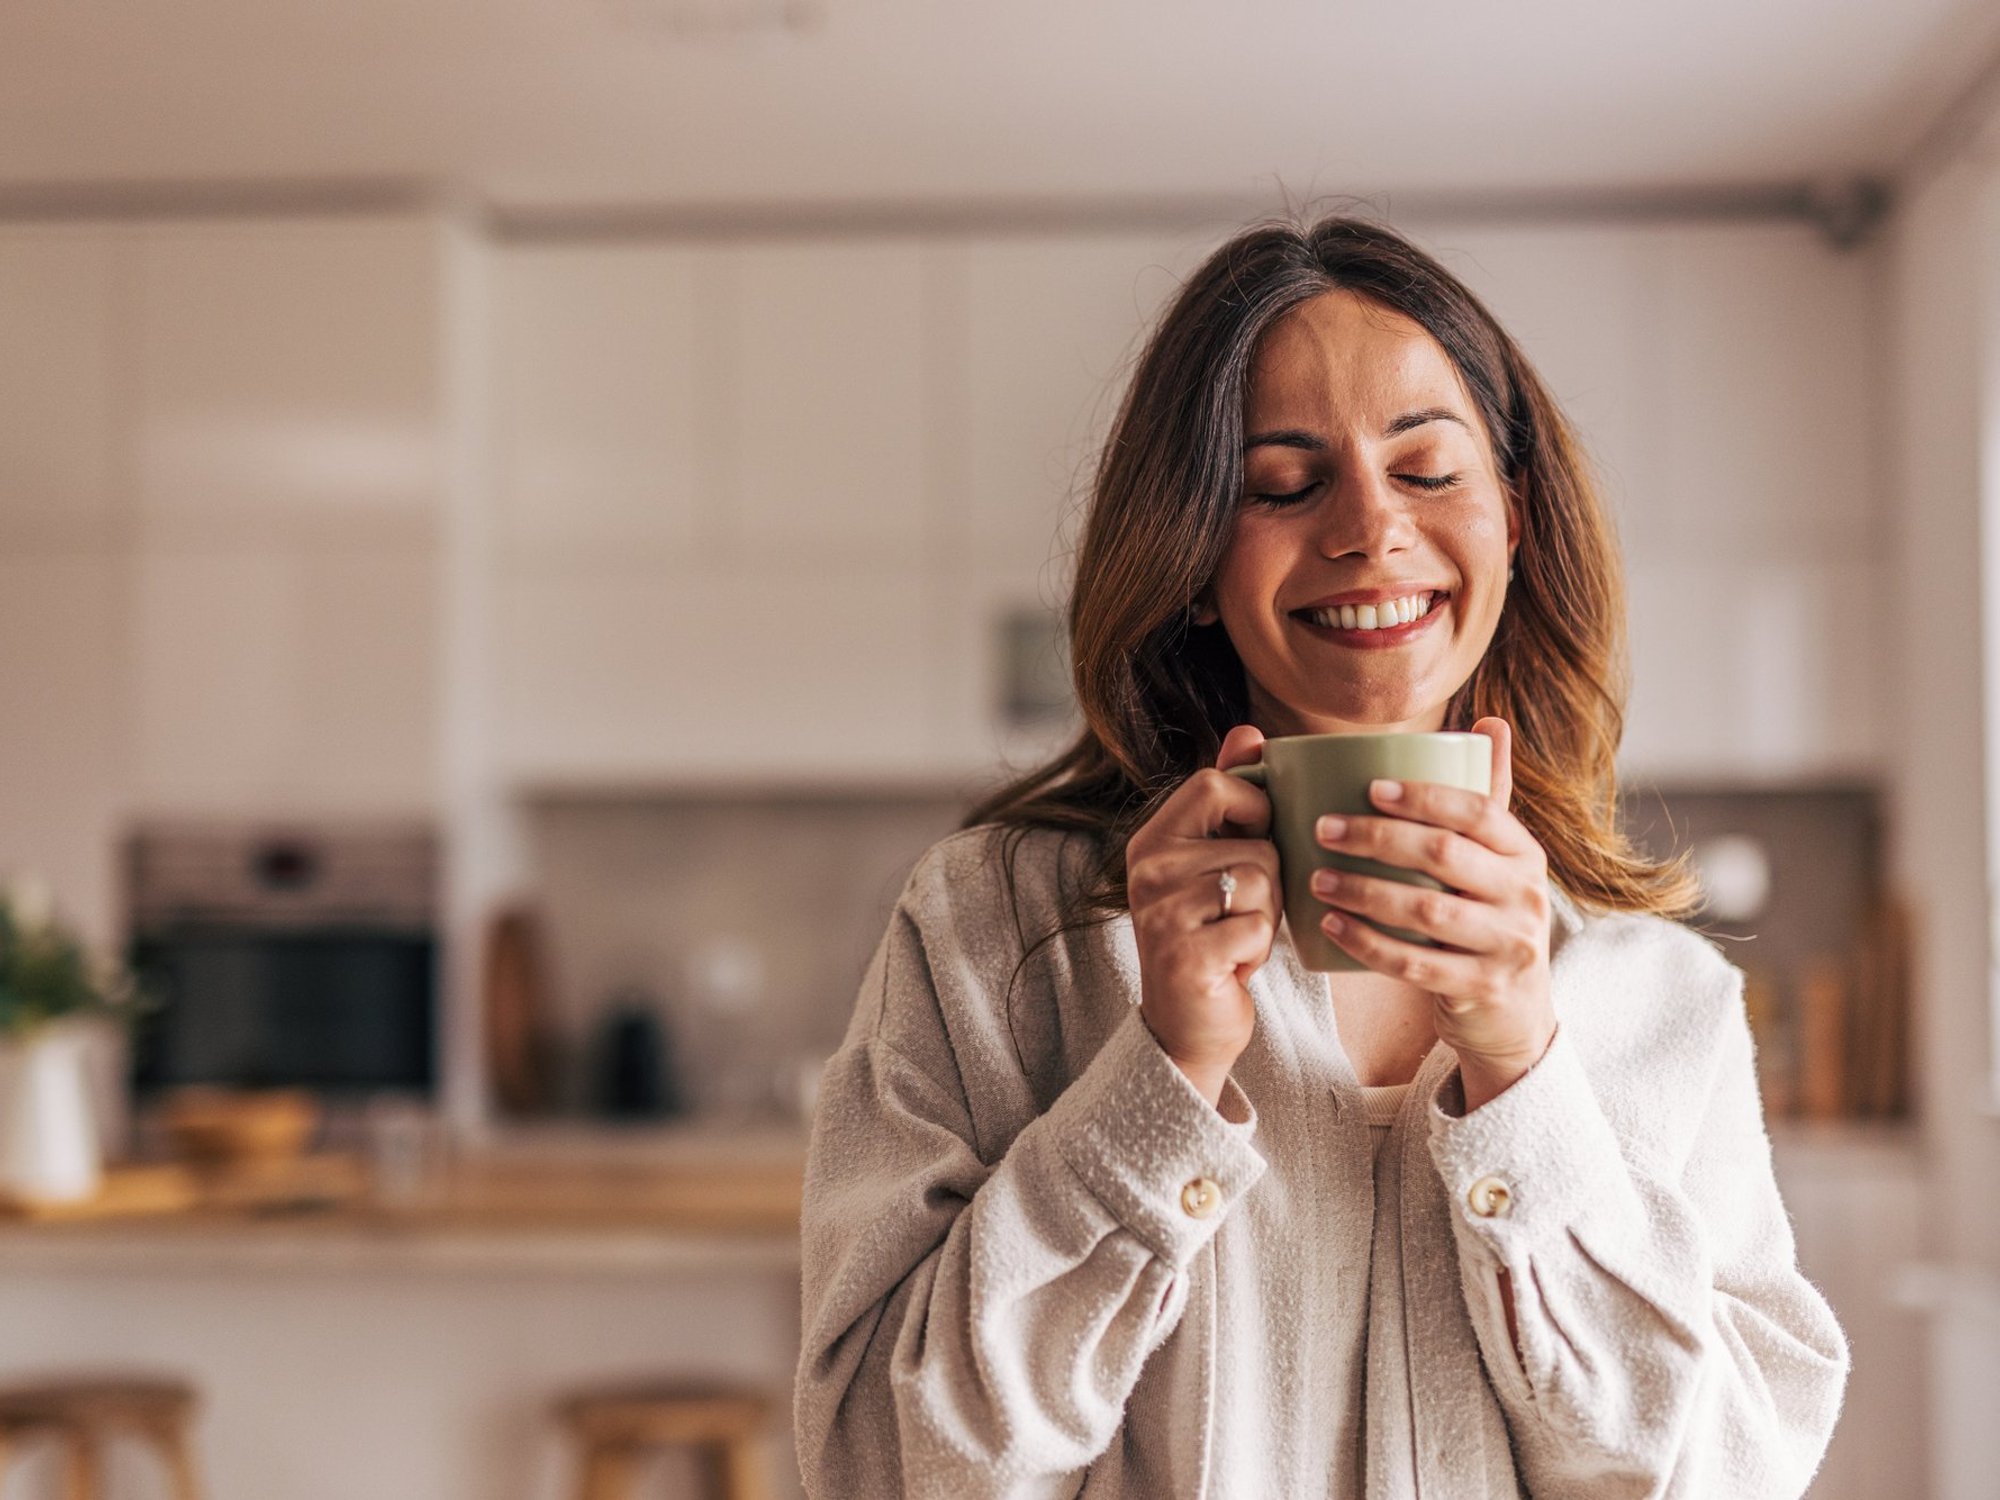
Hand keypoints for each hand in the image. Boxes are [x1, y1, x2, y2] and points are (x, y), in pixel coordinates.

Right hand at [1126, 725, 1282, 1106]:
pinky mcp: (1184, 954)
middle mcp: (1148, 869)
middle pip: (1256, 843)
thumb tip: (1249, 730)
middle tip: (1236, 916)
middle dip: (1269, 884)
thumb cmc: (1213, 937)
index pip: (1218, 783)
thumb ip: (1231, 796)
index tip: (1250, 847)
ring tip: (1234, 940)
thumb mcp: (1218, 861)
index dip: (1255, 811)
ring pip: (1263, 884)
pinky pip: (1258, 928)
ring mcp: (1161, 911)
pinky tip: (1232, 967)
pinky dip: (1258, 952)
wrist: (1187, 1026)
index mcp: (1153, 838)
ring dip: (1266, 920)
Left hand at [1310, 717, 1555, 1110]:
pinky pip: (1415, 963)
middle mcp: (1526, 896)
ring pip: (1426, 909)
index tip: (1369, 787)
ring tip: (1317, 877)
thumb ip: (1488, 798)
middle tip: (1323, 829)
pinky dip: (1368, 943)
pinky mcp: (1482, 988)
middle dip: (1377, 838)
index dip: (1425, 796)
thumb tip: (1489, 723)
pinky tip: (1330, 926)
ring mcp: (1508, 946)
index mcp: (1525, 854)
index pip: (1479, 811)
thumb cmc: (1489, 921)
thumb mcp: (1500, 863)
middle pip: (1444, 854)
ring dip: (1363, 890)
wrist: (1513, 1015)